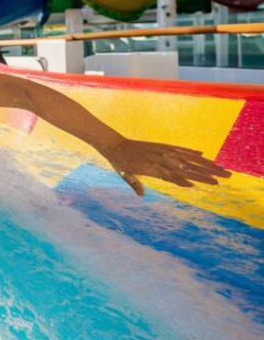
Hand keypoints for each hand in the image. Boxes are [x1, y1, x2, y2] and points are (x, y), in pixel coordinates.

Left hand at [101, 137, 231, 195]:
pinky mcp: (161, 145)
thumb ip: (134, 184)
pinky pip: (178, 148)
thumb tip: (142, 195)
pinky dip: (190, 151)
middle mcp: (160, 159)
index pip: (176, 176)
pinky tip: (202, 154)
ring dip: (204, 163)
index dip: (193, 180)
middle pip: (188, 167)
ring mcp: (162, 151)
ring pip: (187, 157)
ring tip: (220, 168)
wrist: (114, 144)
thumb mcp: (124, 175)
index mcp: (152, 168)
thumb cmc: (119, 163)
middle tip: (225, 178)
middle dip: (207, 173)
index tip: (209, 184)